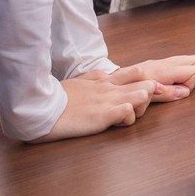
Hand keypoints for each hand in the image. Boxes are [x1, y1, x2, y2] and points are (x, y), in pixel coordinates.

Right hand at [29, 71, 156, 142]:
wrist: (42, 107)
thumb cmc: (59, 97)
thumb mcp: (81, 81)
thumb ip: (96, 77)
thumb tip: (106, 74)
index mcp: (106, 80)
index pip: (138, 73)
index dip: (148, 82)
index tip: (152, 91)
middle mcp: (111, 88)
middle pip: (147, 84)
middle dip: (150, 96)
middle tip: (139, 108)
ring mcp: (108, 101)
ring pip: (142, 95)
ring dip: (141, 107)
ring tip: (128, 115)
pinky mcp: (103, 115)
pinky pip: (127, 112)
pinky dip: (128, 118)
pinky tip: (118, 122)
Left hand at [108, 55, 194, 102]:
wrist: (107, 81)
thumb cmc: (125, 89)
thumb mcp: (147, 96)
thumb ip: (167, 93)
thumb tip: (184, 91)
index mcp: (163, 71)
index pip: (194, 70)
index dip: (190, 84)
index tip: (179, 93)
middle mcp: (163, 64)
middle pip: (194, 61)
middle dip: (191, 76)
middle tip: (180, 89)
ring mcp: (160, 63)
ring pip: (186, 60)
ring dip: (185, 73)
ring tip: (175, 86)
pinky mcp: (155, 64)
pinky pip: (175, 63)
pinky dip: (177, 72)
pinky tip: (168, 82)